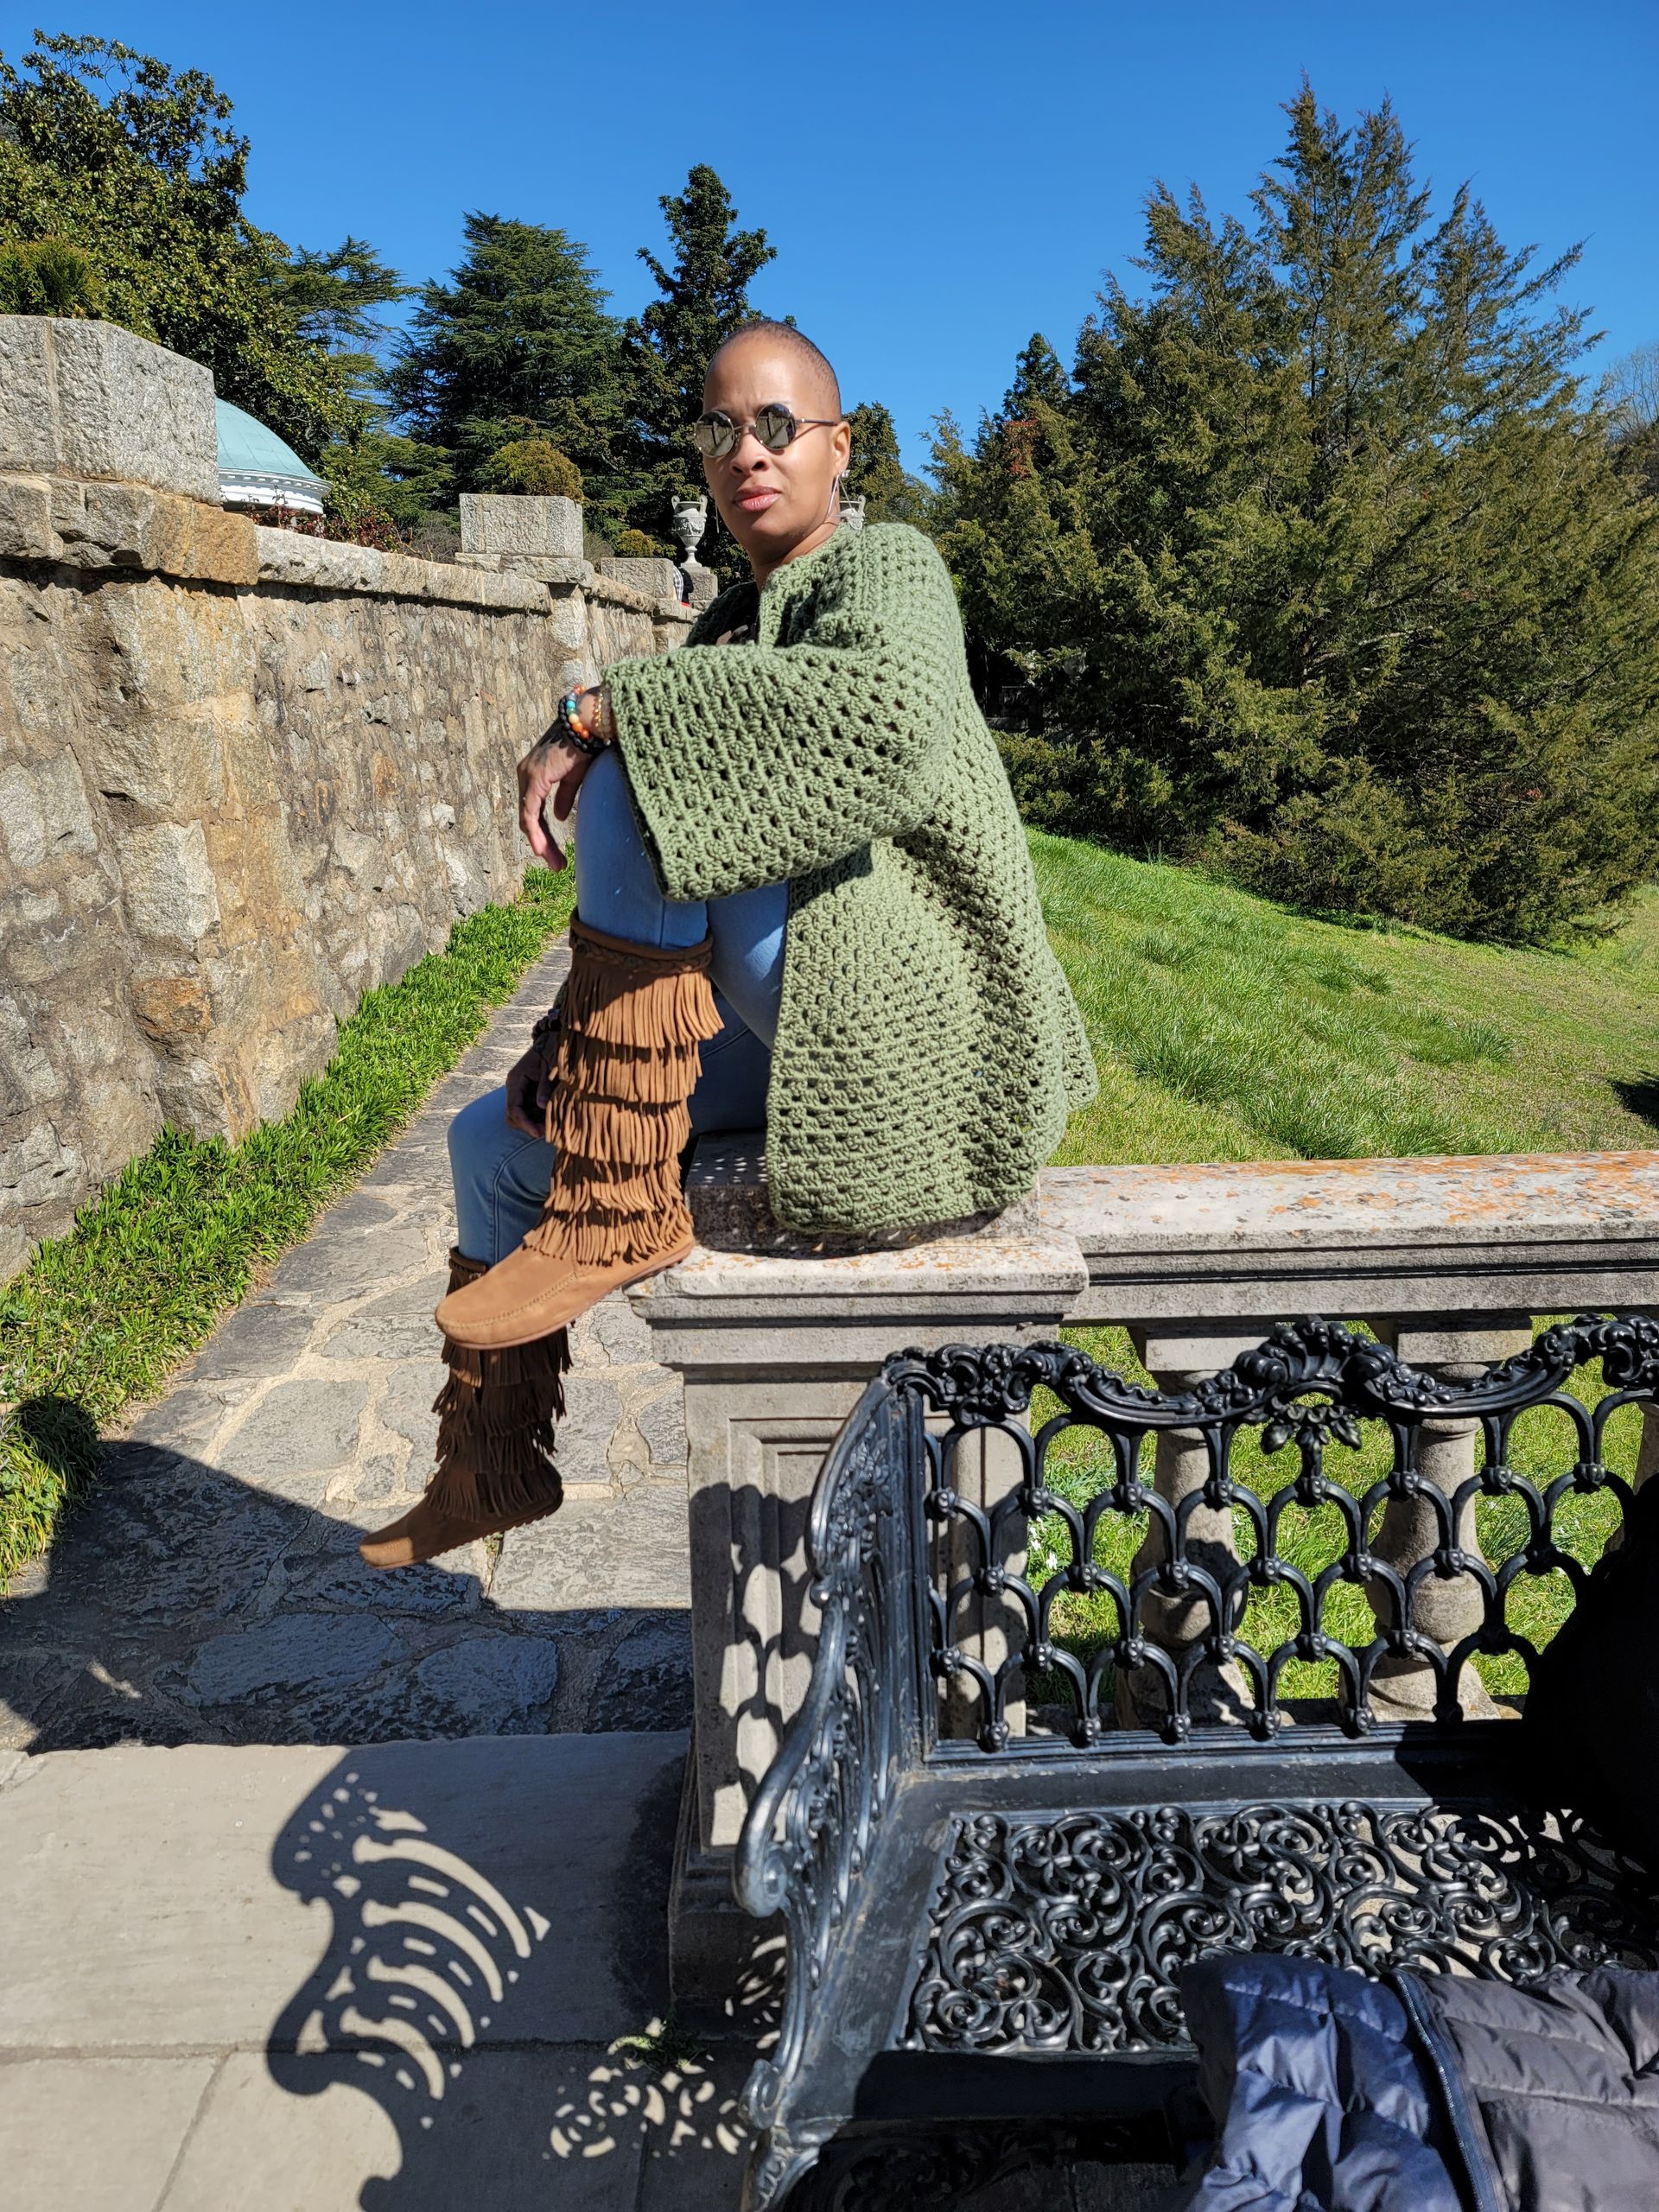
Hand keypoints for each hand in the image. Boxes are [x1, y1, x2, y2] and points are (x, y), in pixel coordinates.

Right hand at [504, 1041, 548, 1137]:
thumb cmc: (552, 1050)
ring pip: (519, 1116)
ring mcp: (519, 1091)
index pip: (513, 1108)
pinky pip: (527, 1111)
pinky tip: (551, 1121)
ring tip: (551, 1129)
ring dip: (532, 1124)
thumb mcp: (550, 1067)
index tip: (538, 1133)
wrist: (552, 1040)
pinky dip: (536, 1118)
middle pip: (512, 1116)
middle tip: (547, 1133)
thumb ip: (546, 1086)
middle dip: (528, 1126)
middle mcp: (514, 1087)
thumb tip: (542, 1106)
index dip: (525, 1123)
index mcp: (516, 1079)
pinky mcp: (527, 1094)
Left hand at [517, 689, 610, 863]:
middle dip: (543, 843)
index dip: (543, 833)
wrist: (587, 724)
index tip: (554, 853)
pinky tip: (541, 850)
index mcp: (534, 774)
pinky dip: (535, 833)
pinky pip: (530, 812)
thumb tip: (558, 817)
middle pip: (529, 818)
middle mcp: (526, 774)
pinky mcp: (535, 778)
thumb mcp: (574, 777)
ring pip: (528, 819)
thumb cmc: (585, 744)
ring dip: (542, 844)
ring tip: (555, 864)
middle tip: (557, 864)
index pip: (534, 810)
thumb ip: (564, 796)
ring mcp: (528, 776)